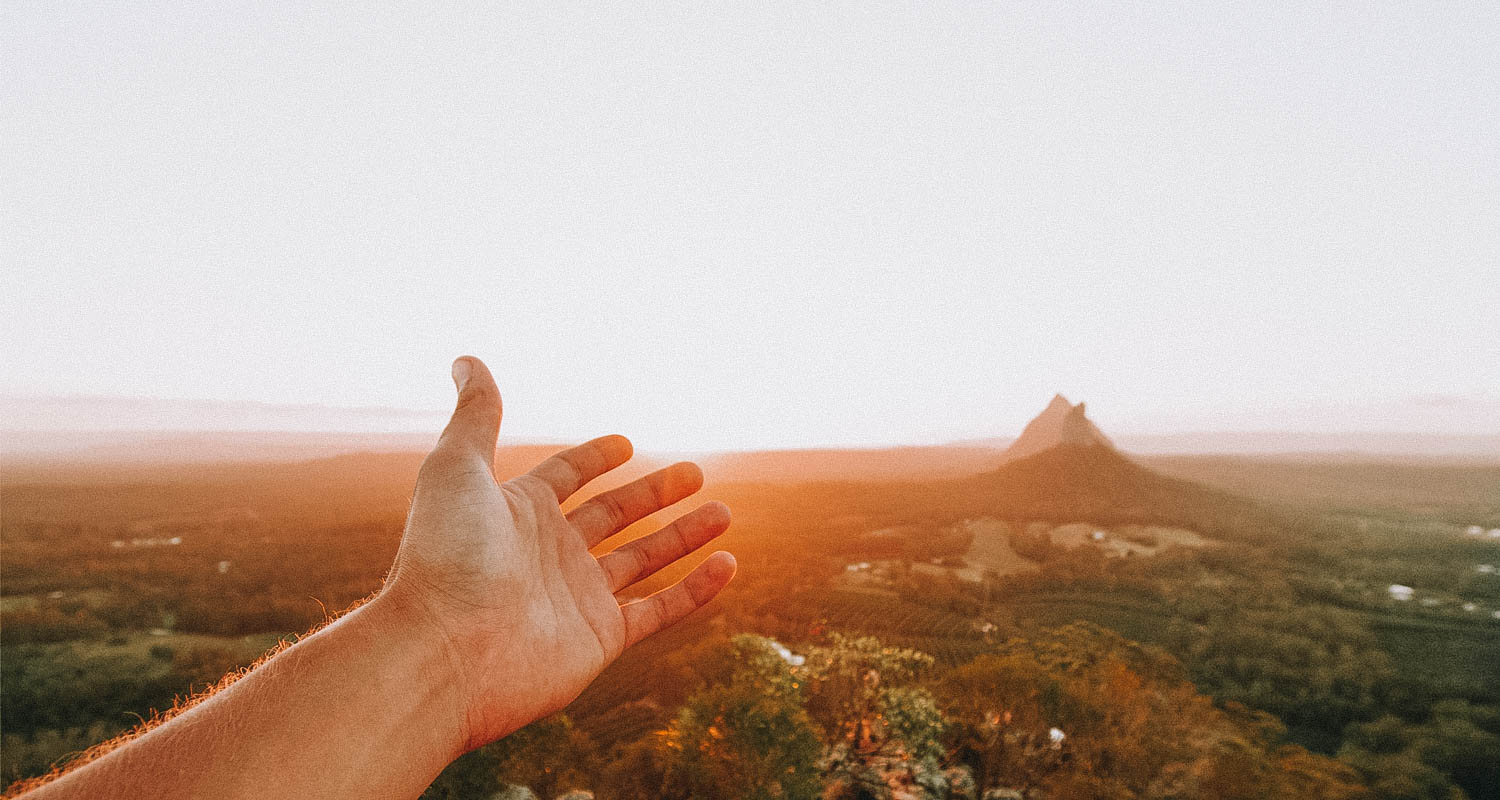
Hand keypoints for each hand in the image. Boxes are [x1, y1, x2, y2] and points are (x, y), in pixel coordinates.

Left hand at [378, 356, 735, 750]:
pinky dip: (694, 591)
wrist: (444, 652)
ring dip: (684, 536)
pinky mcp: (599, 640)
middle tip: (695, 471)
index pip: (566, 476)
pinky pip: (658, 611)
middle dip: (654, 492)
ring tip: (724, 513)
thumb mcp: (457, 468)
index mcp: (518, 512)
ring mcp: (576, 598)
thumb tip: (465, 359)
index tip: (626, 443)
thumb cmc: (446, 556)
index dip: (595, 458)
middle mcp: (549, 554)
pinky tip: (728, 565)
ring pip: (643, 559)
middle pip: (613, 514)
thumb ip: (477, 415)